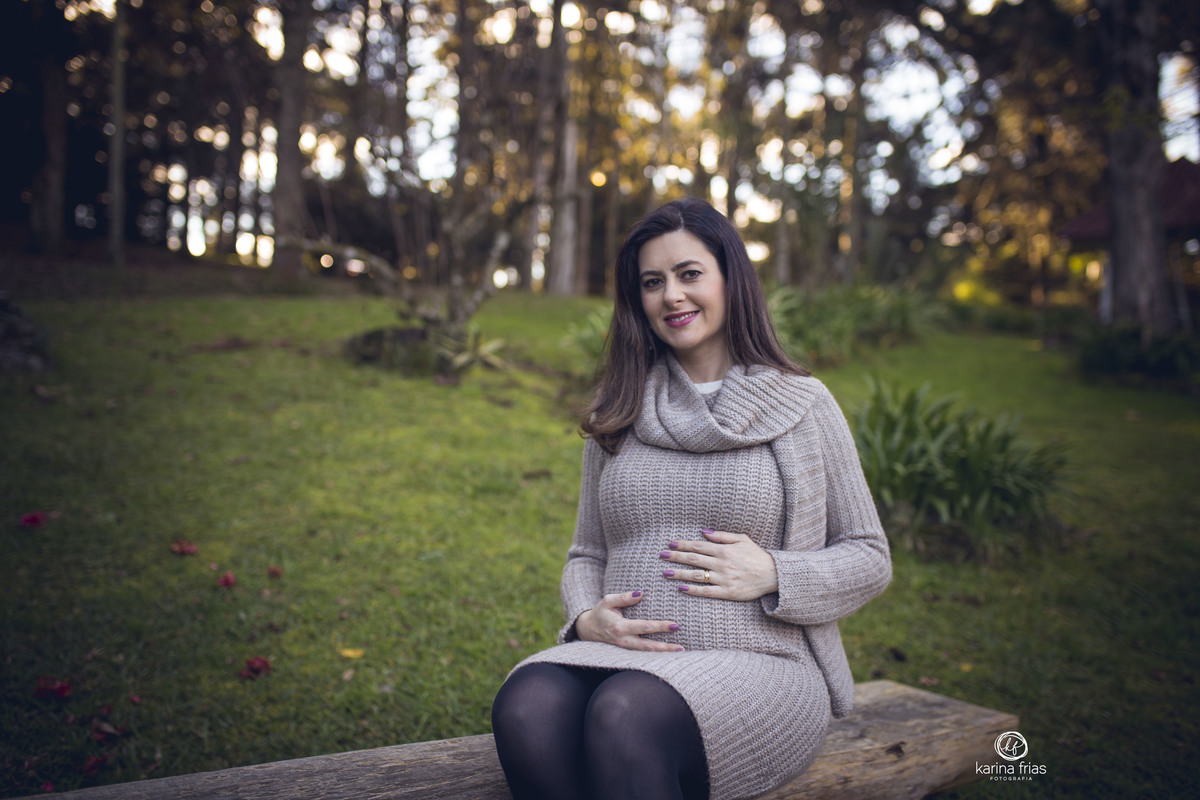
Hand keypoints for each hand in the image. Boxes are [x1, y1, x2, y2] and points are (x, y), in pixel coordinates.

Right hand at [575, 590, 683, 651]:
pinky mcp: (627, 651)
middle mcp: (623, 640)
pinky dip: (656, 654)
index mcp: (620, 627)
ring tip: (680, 651)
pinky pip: (643, 653)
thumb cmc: (601, 612)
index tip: (675, 625)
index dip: (660, 626)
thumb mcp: (608, 601)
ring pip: (646, 652)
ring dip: (663, 652)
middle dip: (665, 647)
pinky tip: (668, 652)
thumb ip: (624, 598)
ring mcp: (625, 648)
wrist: (588, 629)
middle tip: (681, 647)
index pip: (644, 627)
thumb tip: (640, 593)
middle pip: (647, 646)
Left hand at [659, 529, 778, 600]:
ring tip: (665, 573)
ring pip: (696, 576)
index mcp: (724, 550)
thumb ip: (722, 535)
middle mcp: (721, 563)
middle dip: (675, 556)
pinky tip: (681, 588)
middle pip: (693, 559)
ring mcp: (723, 579)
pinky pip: (706, 592)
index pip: (698, 546)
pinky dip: (693, 590)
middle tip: (661, 555)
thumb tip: (704, 531)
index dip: (682, 544)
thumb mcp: (742, 539)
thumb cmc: (757, 555)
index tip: (670, 544)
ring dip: (679, 574)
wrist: (773, 575)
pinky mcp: (727, 592)